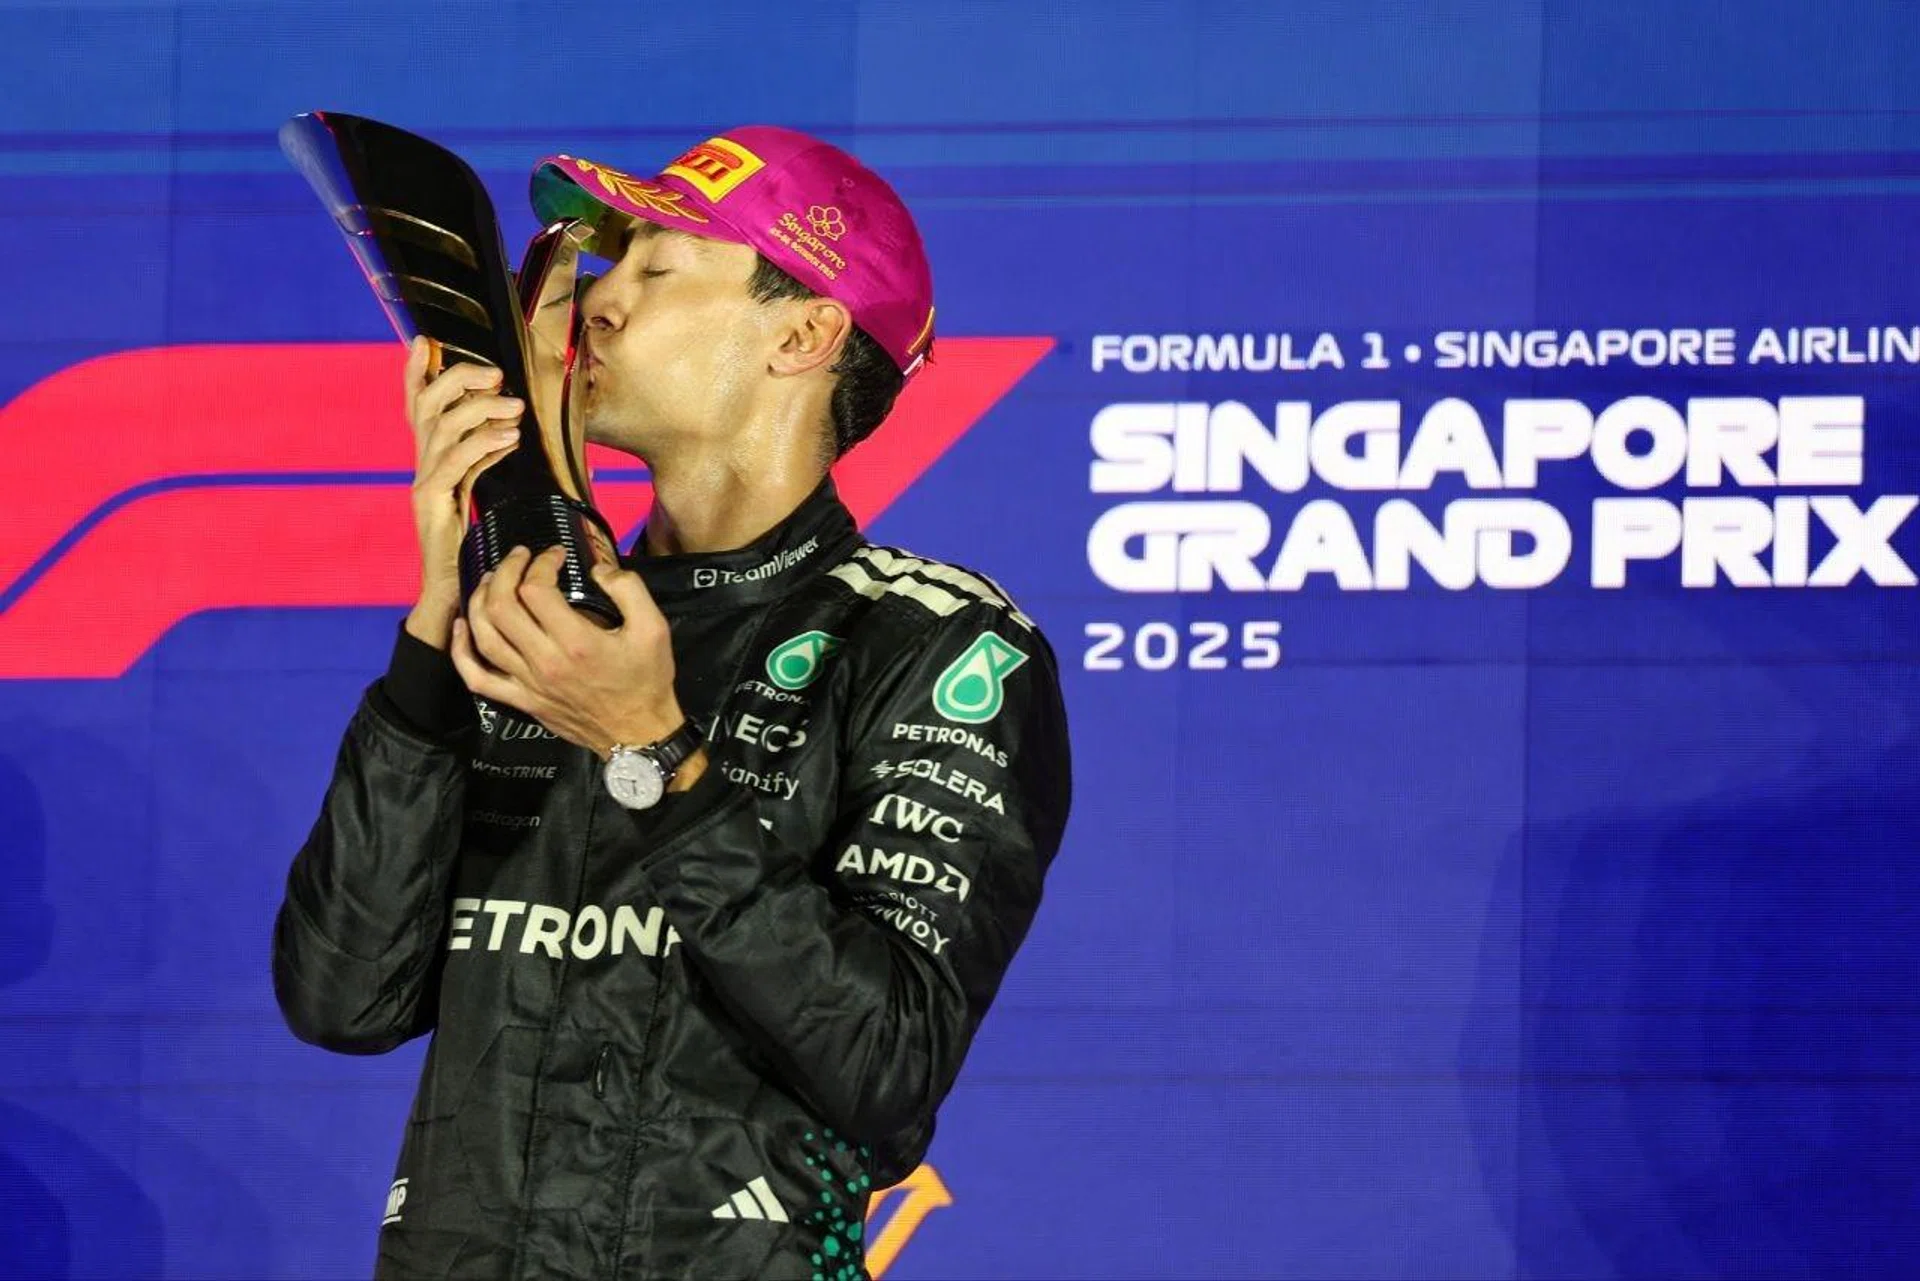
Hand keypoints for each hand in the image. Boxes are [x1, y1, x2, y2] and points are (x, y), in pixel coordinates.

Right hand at [401, 337, 523, 648]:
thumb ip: (485, 459)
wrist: (453, 594)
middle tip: (496, 375)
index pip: (416, 407)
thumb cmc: (471, 546)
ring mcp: (422, 485)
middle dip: (457, 380)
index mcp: (430, 461)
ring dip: (481, 410)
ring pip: (442, 430)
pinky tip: (510, 438)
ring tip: (515, 406)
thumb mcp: (477, 491)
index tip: (424, 341)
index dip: (415, 372)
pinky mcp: (431, 505)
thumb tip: (511, 430)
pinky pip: (455, 464)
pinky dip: (484, 445)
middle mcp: (420, 467)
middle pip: (426, 407)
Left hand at [450, 546, 696, 767]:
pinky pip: (477, 676)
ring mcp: (527, 683)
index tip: (555, 555)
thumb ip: (629, 589)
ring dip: (481, 599)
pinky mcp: (521, 700)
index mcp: (576, 642)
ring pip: (483, 635)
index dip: (541, 562)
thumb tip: (598, 570)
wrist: (638, 735)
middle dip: (506, 571)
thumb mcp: (655, 629)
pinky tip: (462, 626)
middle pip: (502, 607)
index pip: (537, 590)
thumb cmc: (647, 681)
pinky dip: (462, 650)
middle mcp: (544, 661)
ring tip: (494, 580)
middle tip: (520, 557)